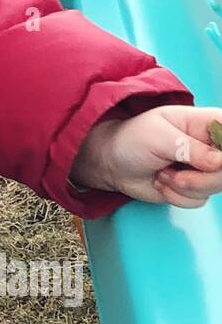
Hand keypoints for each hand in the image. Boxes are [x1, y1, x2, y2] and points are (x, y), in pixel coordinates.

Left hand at [72, 105, 221, 207]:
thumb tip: (220, 162)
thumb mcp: (158, 136)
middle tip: (177, 176)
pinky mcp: (194, 188)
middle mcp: (210, 146)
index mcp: (206, 123)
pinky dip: (176, 197)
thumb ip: (191, 148)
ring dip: (183, 187)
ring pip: (215, 187)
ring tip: (162, 173)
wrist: (112, 163)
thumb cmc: (131, 139)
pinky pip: (198, 201)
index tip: (213, 162)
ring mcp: (203, 168)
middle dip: (202, 178)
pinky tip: (161, 182)